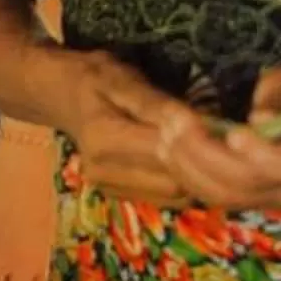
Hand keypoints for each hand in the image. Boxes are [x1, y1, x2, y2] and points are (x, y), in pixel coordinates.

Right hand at [64, 52, 209, 205]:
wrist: (61, 96)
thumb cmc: (96, 79)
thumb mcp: (124, 79)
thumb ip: (157, 105)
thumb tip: (190, 125)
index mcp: (103, 137)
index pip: (165, 153)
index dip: (197, 142)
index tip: (218, 127)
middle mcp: (102, 172)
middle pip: (173, 182)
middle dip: (202, 164)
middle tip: (219, 142)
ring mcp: (109, 189)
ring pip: (174, 197)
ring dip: (196, 177)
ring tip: (204, 152)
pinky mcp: (118, 196)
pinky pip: (165, 201)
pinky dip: (183, 185)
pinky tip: (186, 163)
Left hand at [153, 64, 280, 212]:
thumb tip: (259, 116)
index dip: (263, 154)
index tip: (234, 132)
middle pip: (246, 182)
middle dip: (204, 152)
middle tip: (174, 121)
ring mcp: (270, 197)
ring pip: (224, 194)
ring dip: (187, 165)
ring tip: (164, 132)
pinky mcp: (248, 197)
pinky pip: (214, 194)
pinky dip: (186, 173)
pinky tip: (166, 147)